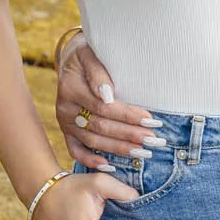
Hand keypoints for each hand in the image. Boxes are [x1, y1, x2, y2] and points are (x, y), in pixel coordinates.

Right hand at [54, 40, 164, 170]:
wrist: (72, 58)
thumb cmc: (88, 52)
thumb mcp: (90, 53)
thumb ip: (98, 71)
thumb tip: (107, 92)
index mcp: (70, 88)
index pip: (103, 107)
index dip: (128, 115)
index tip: (151, 120)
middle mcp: (65, 108)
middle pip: (100, 126)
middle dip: (129, 135)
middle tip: (153, 141)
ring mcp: (65, 122)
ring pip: (92, 140)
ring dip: (118, 149)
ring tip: (143, 153)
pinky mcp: (66, 131)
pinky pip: (76, 150)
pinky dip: (90, 160)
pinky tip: (110, 167)